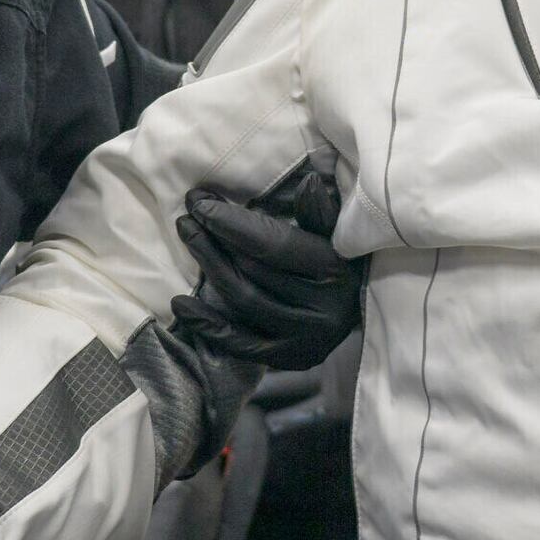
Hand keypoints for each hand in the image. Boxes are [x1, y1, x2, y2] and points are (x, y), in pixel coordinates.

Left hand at [171, 162, 361, 370]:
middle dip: (214, 239)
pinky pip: (240, 343)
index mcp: (336, 271)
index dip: (232, 223)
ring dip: (210, 268)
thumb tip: (310, 181)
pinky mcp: (287, 358)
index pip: (274, 245)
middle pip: (254, 271)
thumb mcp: (339, 234)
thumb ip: (322, 211)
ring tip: (188, 238)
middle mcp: (322, 309)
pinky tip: (181, 304)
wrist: (358, 313)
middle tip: (188, 215)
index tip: (201, 202)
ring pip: (244, 301)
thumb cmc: (342, 262)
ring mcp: (304, 338)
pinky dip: (207, 325)